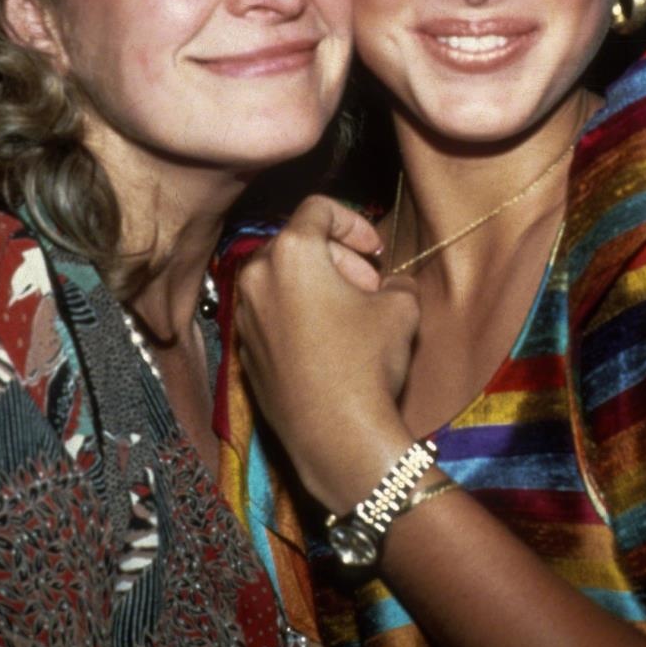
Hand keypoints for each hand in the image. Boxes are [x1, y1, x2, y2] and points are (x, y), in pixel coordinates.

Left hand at [234, 196, 419, 512]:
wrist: (336, 437)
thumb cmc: (368, 362)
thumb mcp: (401, 308)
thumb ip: (395, 280)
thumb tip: (389, 285)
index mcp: (291, 253)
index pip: (319, 208)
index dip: (354, 222)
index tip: (376, 252)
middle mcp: (255, 277)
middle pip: (297, 243)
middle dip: (338, 258)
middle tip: (370, 287)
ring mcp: (244, 316)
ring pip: (281, 280)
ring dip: (316, 287)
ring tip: (350, 316)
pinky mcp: (243, 351)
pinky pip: (271, 316)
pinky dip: (297, 316)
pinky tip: (327, 345)